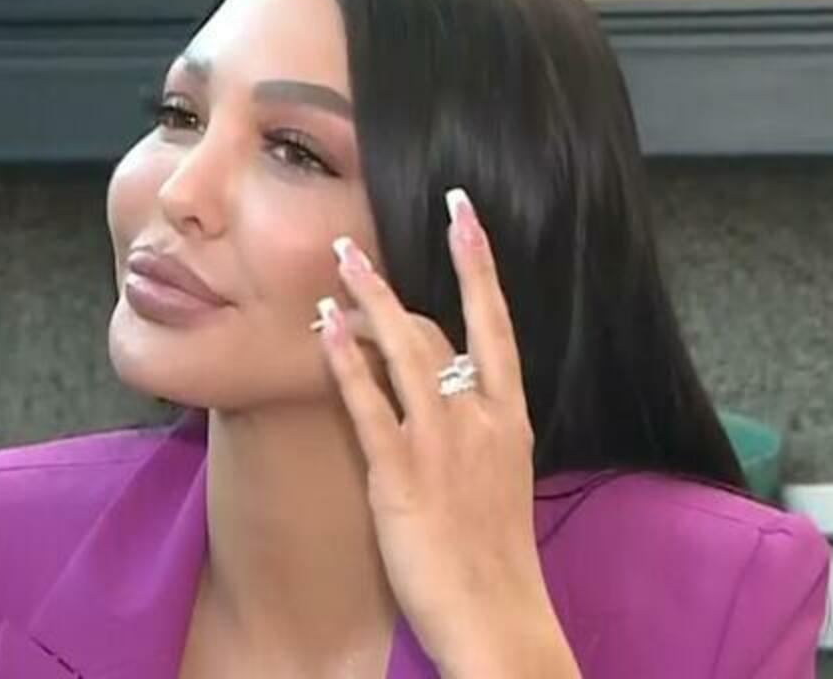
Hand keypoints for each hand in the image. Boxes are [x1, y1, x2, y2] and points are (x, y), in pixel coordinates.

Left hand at [314, 189, 577, 677]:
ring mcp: (441, 443)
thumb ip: (478, 431)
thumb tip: (452, 397)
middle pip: (437, 330)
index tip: (463, 216)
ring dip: (368, 301)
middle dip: (393, 283)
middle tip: (353, 244)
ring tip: (336, 264)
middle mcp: (479, 418)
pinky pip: (370, 405)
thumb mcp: (501, 479)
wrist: (499, 617)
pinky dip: (345, 362)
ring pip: (404, 351)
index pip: (497, 324)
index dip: (478, 265)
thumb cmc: (498, 555)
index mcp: (509, 418)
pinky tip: (323, 330)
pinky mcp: (401, 475)